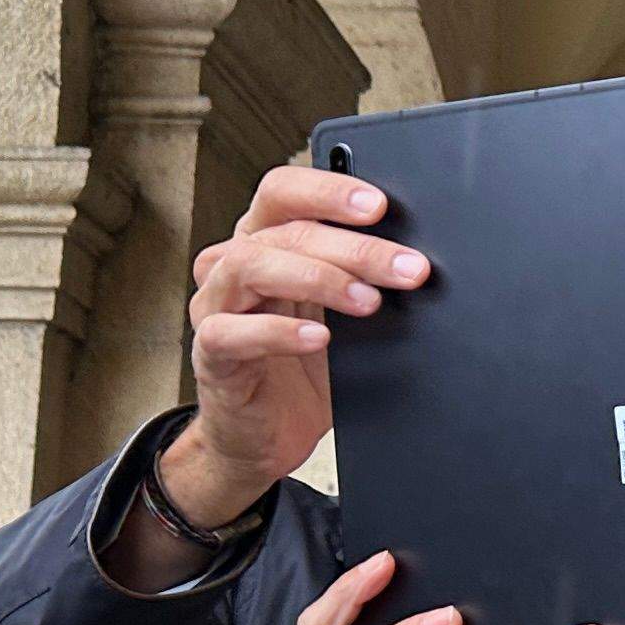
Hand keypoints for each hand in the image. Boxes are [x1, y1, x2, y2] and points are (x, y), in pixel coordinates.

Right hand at [175, 166, 430, 511]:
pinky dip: (278, 331)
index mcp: (264, 242)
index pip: (284, 193)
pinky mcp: (210, 354)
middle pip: (285, 232)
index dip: (328, 189)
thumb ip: (363, 280)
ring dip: (319, 278)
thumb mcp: (343, 315)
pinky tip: (319, 337)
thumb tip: (415, 260)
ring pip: (252, 267)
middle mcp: (234, 266)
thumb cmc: (306, 368)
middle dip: (355, 247)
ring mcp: (215, 307)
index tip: (379, 205)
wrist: (267, 434)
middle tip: (407, 267)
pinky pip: (232, 332)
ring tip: (368, 301)